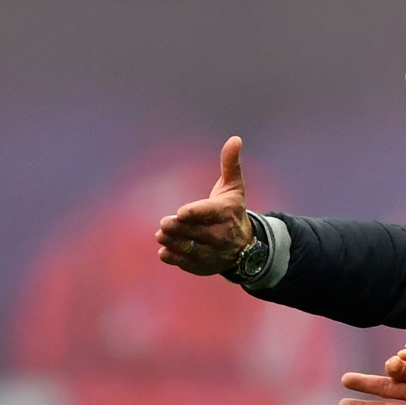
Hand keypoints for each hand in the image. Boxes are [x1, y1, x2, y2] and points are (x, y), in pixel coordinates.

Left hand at [156, 136, 253, 275]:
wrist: (245, 246)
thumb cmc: (233, 210)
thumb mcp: (234, 187)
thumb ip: (231, 164)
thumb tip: (235, 138)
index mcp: (226, 213)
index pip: (209, 213)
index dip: (195, 213)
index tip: (181, 213)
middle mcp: (222, 235)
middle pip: (197, 232)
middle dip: (179, 228)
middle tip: (164, 224)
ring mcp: (214, 253)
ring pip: (191, 248)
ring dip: (174, 242)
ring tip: (160, 235)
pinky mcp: (205, 266)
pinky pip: (188, 263)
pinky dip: (175, 259)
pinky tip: (164, 252)